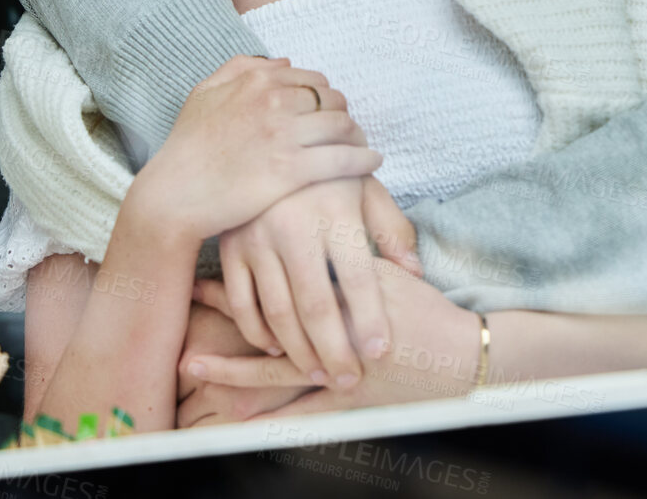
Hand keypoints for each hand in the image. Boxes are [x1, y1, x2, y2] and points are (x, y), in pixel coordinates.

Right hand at [128, 55, 380, 241]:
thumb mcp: (204, 94)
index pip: (313, 79)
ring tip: (362, 147)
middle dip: (343, 114)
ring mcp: (284, 135)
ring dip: (358, 136)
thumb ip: (240, 68)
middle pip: (333, 100)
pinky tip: (373, 162)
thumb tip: (282, 62)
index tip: (329, 114)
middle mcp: (274, 100)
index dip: (326, 98)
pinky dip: (364, 158)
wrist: (174, 196)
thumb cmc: (186, 148)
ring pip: (342, 126)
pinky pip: (343, 158)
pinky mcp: (292, 170)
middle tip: (348, 132)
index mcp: (256, 80)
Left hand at [183, 264, 480, 416]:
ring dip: (232, 366)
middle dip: (224, 317)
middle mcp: (337, 327)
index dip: (242, 278)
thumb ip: (351, 246)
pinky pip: (300, 410)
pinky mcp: (347, 399)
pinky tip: (238, 416)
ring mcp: (340, 367)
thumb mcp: (388, 267)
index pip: (283, 280)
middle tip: (184, 311)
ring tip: (192, 362)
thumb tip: (311, 230)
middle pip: (270, 320)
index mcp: (343, 284)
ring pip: (276, 367)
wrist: (461, 357)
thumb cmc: (424, 309)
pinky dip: (269, 414)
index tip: (201, 277)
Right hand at [214, 175, 421, 390]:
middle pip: (316, 305)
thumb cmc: (328, 169)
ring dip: (297, 350)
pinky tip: (275, 348)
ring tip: (319, 372)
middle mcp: (293, 226)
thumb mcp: (365, 186)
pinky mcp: (231, 246)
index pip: (357, 278)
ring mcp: (257, 237)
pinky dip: (255, 331)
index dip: (370, 319)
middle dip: (335, 351)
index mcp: (334, 211)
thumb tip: (415, 273)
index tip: (381, 352)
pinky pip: (240, 301)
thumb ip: (391, 228)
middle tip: (350, 379)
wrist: (270, 136)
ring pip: (277, 310)